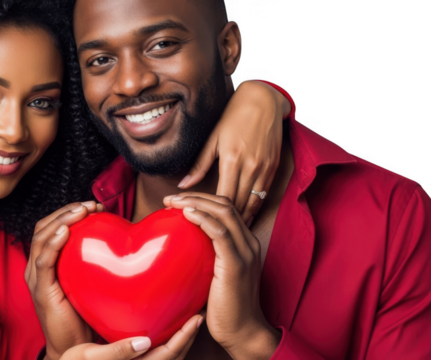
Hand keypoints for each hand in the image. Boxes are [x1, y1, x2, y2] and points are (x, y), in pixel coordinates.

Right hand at [26, 201, 102, 358]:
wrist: (77, 348)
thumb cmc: (86, 315)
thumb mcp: (92, 281)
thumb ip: (97, 261)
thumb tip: (124, 240)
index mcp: (48, 263)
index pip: (51, 227)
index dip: (70, 211)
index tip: (95, 206)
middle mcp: (38, 268)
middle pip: (44, 227)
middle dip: (67, 211)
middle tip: (91, 204)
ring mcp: (37, 279)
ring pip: (41, 238)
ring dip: (61, 220)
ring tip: (81, 211)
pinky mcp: (41, 292)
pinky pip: (43, 262)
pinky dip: (53, 243)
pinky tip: (65, 232)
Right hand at [54, 313, 204, 359]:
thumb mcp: (90, 357)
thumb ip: (118, 352)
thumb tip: (144, 342)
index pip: (169, 354)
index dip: (185, 337)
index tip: (196, 319)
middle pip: (174, 357)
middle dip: (188, 337)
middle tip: (198, 315)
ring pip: (168, 357)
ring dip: (180, 340)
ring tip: (187, 320)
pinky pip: (157, 355)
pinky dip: (167, 343)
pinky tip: (163, 328)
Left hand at [164, 193, 280, 359]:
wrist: (242, 332)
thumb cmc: (224, 308)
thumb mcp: (213, 275)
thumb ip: (203, 257)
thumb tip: (177, 248)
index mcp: (244, 243)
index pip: (224, 208)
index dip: (200, 199)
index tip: (176, 201)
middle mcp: (248, 243)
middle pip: (224, 204)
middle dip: (195, 196)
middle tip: (170, 198)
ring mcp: (245, 252)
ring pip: (223, 212)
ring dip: (195, 202)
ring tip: (173, 202)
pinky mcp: (237, 263)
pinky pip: (220, 232)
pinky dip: (203, 218)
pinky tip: (187, 214)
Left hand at [178, 80, 289, 221]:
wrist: (263, 100)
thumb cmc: (233, 116)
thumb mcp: (213, 138)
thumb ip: (199, 164)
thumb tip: (183, 186)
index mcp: (232, 160)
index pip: (222, 196)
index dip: (213, 213)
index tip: (203, 223)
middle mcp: (251, 166)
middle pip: (238, 203)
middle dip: (227, 220)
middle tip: (215, 235)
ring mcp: (265, 168)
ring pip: (254, 202)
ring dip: (243, 218)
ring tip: (232, 233)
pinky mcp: (274, 166)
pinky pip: (265, 194)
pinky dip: (256, 207)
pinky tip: (247, 216)